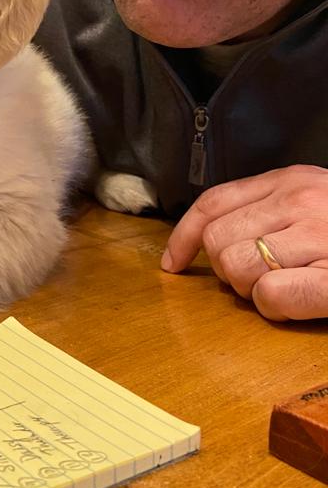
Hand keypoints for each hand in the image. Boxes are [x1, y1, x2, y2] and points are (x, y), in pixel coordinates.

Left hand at [161, 165, 327, 320]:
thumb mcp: (315, 199)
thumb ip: (270, 207)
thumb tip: (216, 235)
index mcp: (290, 180)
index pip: (213, 202)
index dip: (183, 236)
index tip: (173, 261)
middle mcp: (299, 201)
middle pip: (216, 240)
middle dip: (227, 269)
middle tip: (260, 276)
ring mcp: (317, 237)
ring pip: (237, 267)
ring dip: (253, 290)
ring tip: (285, 286)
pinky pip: (271, 294)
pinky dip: (276, 306)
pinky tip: (298, 301)